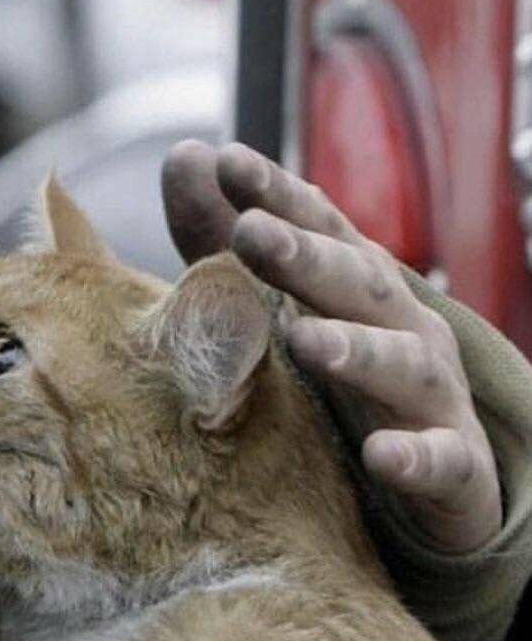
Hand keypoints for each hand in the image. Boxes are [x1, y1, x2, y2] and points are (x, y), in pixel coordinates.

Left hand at [161, 139, 501, 552]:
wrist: (427, 486)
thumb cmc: (339, 384)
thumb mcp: (277, 307)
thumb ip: (223, 241)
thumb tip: (186, 154)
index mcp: (356, 290)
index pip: (320, 230)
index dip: (278, 195)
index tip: (227, 162)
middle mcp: (402, 330)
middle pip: (357, 285)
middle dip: (308, 257)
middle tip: (251, 233)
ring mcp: (433, 398)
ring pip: (403, 366)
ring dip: (358, 350)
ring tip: (306, 340)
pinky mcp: (455, 470)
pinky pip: (442, 462)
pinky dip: (416, 457)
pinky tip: (381, 455)